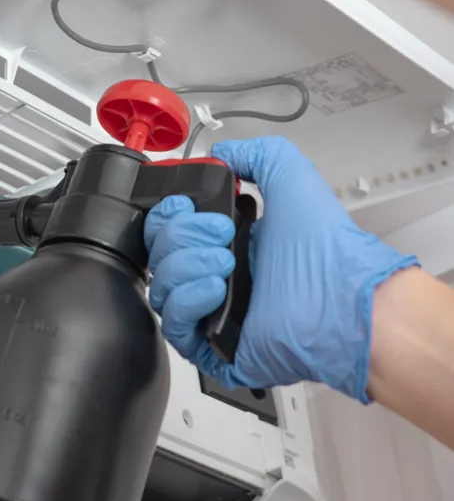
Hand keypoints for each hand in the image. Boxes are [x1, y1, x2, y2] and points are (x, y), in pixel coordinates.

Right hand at [143, 136, 415, 401]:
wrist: (341, 297)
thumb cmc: (326, 248)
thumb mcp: (290, 175)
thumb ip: (255, 154)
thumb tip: (223, 153)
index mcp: (227, 241)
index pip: (167, 229)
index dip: (168, 215)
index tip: (186, 205)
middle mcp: (217, 275)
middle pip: (159, 254)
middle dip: (180, 236)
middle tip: (221, 233)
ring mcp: (214, 312)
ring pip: (161, 288)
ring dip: (185, 267)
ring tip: (226, 263)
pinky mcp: (214, 347)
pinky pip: (173, 326)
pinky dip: (186, 301)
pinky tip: (216, 287)